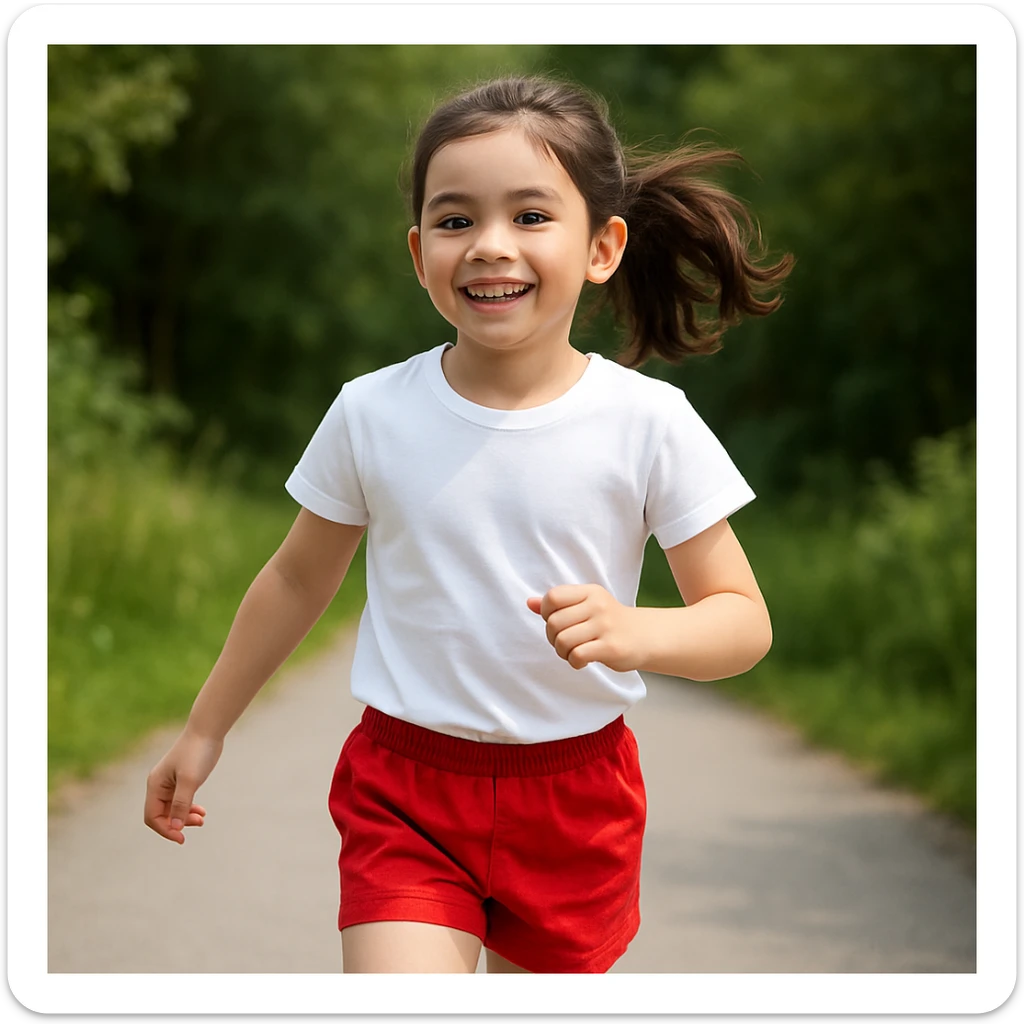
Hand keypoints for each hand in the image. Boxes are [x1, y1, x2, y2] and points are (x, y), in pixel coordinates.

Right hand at [144, 727, 222, 844]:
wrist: (207, 731)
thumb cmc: (197, 753)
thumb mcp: (190, 781)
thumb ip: (181, 804)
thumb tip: (175, 827)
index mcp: (155, 785)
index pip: (152, 817)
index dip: (165, 830)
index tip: (182, 837)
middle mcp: (159, 785)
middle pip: (161, 815)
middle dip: (177, 823)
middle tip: (198, 824)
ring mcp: (170, 782)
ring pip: (172, 809)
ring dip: (185, 817)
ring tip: (201, 819)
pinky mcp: (182, 779)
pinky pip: (181, 800)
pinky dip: (190, 808)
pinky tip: (201, 812)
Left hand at [526, 584, 641, 672]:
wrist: (646, 636)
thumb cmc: (609, 622)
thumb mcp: (586, 606)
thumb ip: (559, 604)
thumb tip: (529, 603)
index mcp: (589, 592)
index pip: (553, 596)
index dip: (546, 613)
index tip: (557, 623)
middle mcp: (597, 605)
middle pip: (554, 622)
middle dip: (552, 638)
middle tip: (564, 643)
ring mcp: (605, 626)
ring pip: (563, 640)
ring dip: (562, 652)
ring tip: (573, 652)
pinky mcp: (611, 647)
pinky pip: (577, 655)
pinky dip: (574, 662)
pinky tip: (582, 661)